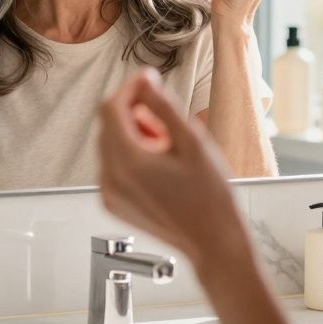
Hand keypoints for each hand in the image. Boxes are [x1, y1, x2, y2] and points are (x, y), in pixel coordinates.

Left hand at [98, 69, 246, 268]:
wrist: (214, 243)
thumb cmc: (211, 196)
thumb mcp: (193, 142)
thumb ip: (164, 106)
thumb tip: (145, 80)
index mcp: (128, 162)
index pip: (111, 108)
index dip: (129, 89)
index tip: (149, 81)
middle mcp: (110, 178)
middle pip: (108, 125)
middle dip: (134, 115)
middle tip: (168, 125)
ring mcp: (109, 194)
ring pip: (109, 145)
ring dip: (134, 136)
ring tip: (168, 149)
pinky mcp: (112, 204)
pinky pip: (112, 167)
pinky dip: (130, 157)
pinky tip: (159, 167)